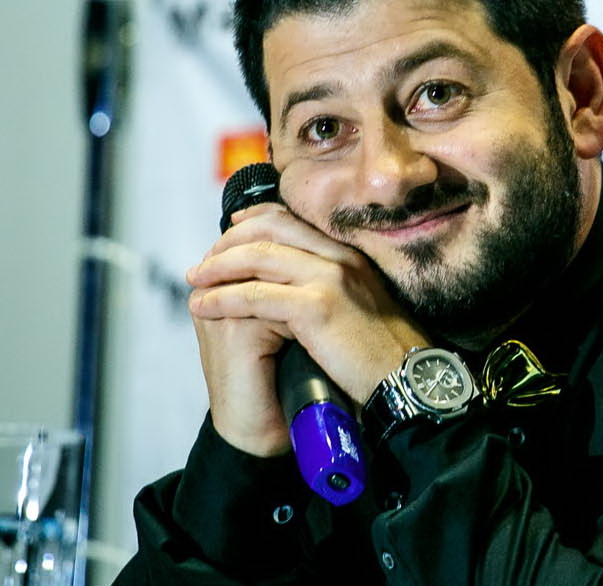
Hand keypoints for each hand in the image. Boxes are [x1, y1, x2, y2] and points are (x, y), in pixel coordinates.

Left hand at [187, 202, 428, 455]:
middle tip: (202, 264)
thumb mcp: (359, 310)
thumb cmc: (382, 357)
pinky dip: (223, 299)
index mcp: (349, 257)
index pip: (291, 221)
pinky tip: (204, 308)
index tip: (227, 232)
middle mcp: (339, 258)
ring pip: (257, 257)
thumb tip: (294, 290)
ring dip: (218, 268)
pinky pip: (256, 296)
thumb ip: (331, 291)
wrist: (408, 382)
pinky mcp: (317, 306)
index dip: (253, 222)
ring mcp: (329, 278)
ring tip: (195, 282)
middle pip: (270, 230)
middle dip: (228, 243)